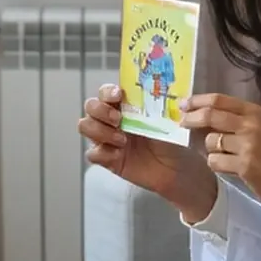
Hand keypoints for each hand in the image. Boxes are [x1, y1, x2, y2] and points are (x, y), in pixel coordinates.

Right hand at [78, 84, 215, 218]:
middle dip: (101, 111)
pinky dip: (102, 153)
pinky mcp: (107, 159)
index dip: (107, 91)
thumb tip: (158, 92)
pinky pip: (92, 153)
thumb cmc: (171, 140)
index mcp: (125, 106)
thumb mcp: (167, 120)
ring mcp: (107, 139)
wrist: (175, 169)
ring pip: (85, 126)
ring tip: (122, 141)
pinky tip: (118, 155)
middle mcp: (112, 120)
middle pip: (90, 106)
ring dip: (100, 131)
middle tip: (119, 120)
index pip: (106, 92)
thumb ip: (157, 106)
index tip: (118, 95)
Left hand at [179, 93, 260, 214]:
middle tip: (182, 123)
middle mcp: (251, 125)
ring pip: (210, 142)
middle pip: (210, 115)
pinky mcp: (244, 165)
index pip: (219, 100)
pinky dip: (217, 165)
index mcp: (254, 112)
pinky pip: (214, 161)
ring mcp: (247, 145)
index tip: (184, 104)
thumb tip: (202, 115)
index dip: (197, 101)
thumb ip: (236, 120)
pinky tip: (230, 168)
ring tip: (226, 157)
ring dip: (211, 150)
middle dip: (191, 119)